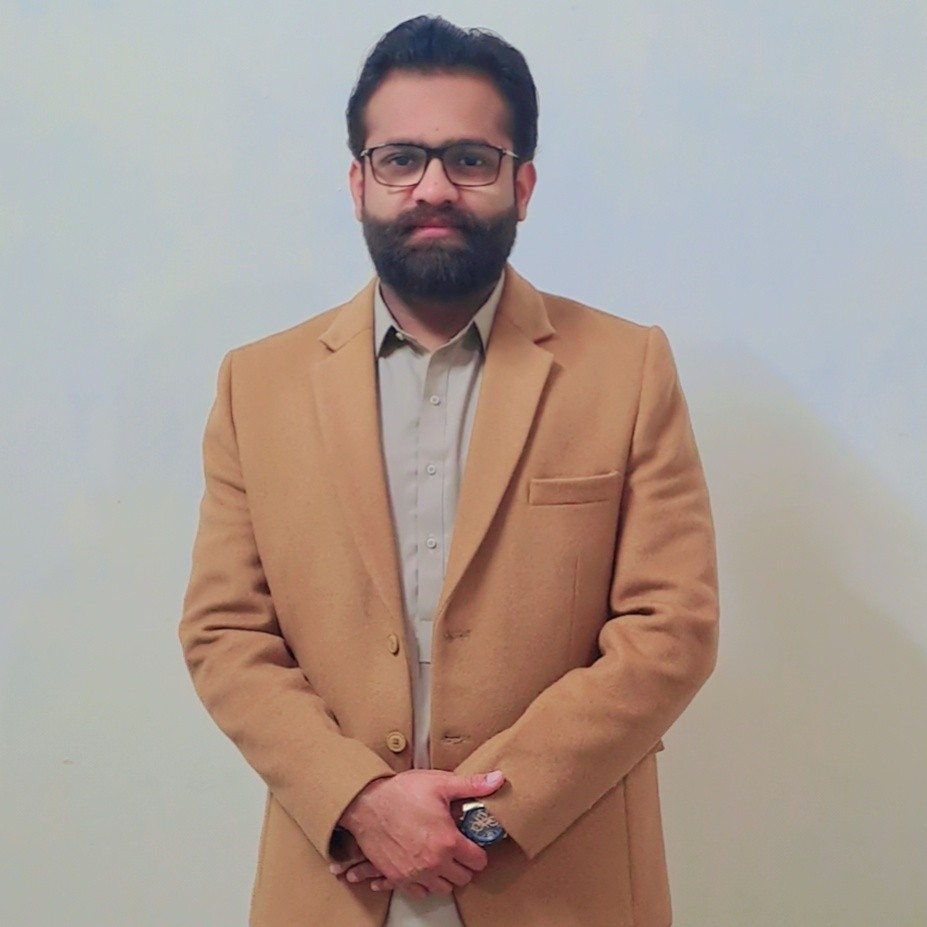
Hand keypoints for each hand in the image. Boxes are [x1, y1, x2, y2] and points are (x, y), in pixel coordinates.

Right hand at [335, 768, 504, 898]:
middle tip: (457, 848)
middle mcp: (434, 863)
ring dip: (446, 875)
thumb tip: (499, 779)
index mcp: (448, 842)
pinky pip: (420, 893)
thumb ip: (472, 785)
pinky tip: (423, 865)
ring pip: (443, 888)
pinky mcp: (398, 878)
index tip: (472, 842)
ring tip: (441, 856)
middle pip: (463, 878)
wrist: (366, 804)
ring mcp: (415, 874)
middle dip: (464, 864)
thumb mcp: (440, 783)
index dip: (478, 851)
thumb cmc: (401, 792)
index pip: (478, 862)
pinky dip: (425, 883)